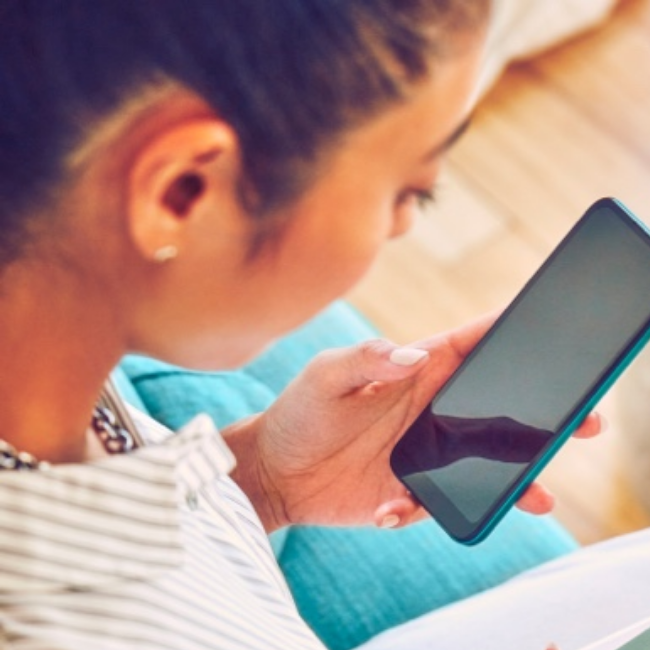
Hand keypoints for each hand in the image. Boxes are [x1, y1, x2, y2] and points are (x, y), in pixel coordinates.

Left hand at [225, 314, 601, 531]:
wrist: (275, 471)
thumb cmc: (299, 412)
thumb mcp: (325, 375)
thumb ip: (367, 359)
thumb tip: (414, 357)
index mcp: (416, 370)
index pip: (472, 345)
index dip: (510, 334)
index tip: (550, 329)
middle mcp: (430, 408)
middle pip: (497, 403)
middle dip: (540, 410)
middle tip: (583, 420)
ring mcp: (426, 451)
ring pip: (487, 459)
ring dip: (518, 473)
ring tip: (540, 495)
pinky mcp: (413, 489)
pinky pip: (443, 501)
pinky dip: (431, 510)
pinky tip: (392, 510)